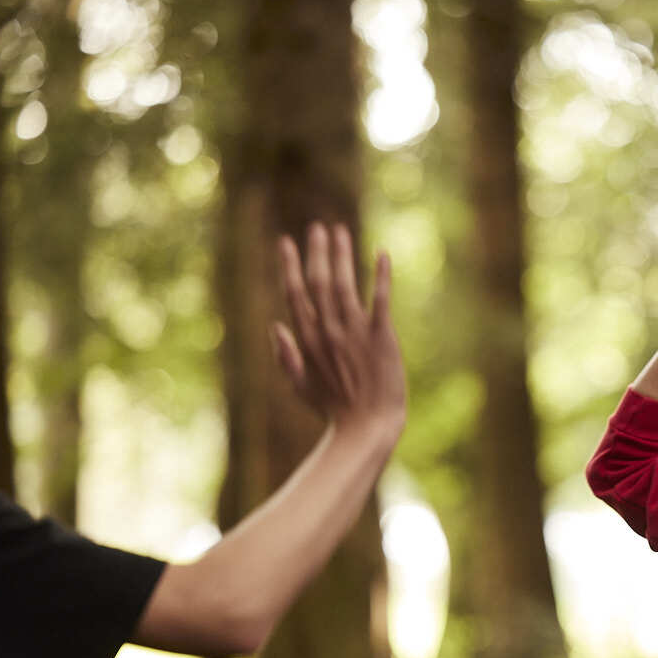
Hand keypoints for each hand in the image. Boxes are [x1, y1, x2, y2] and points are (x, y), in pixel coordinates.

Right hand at [273, 223, 405, 443]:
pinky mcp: (381, 338)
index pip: (295, 294)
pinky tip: (382, 254)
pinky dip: (381, 276)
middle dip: (317, 252)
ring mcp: (354, 333)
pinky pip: (380, 300)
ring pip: (344, 284)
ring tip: (340, 232)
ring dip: (342, 256)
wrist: (367, 429)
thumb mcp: (301, 388)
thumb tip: (275, 327)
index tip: (285, 242)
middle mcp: (329, 331)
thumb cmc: (335, 412)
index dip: (290, 266)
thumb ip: (286, 358)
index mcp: (308, 341)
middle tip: (318, 228)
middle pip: (319, 282)